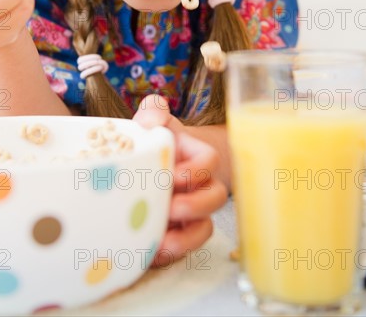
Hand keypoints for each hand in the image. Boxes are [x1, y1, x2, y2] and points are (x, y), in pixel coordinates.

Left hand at [133, 95, 227, 267]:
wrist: (152, 164)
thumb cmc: (158, 141)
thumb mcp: (156, 121)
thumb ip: (154, 111)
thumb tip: (151, 119)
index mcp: (199, 156)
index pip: (209, 161)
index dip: (196, 170)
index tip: (174, 175)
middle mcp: (203, 185)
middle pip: (214, 198)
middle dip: (195, 205)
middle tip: (172, 208)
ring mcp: (194, 212)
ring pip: (203, 229)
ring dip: (186, 238)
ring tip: (163, 241)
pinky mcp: (180, 234)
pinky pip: (184, 248)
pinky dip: (170, 253)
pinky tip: (151, 254)